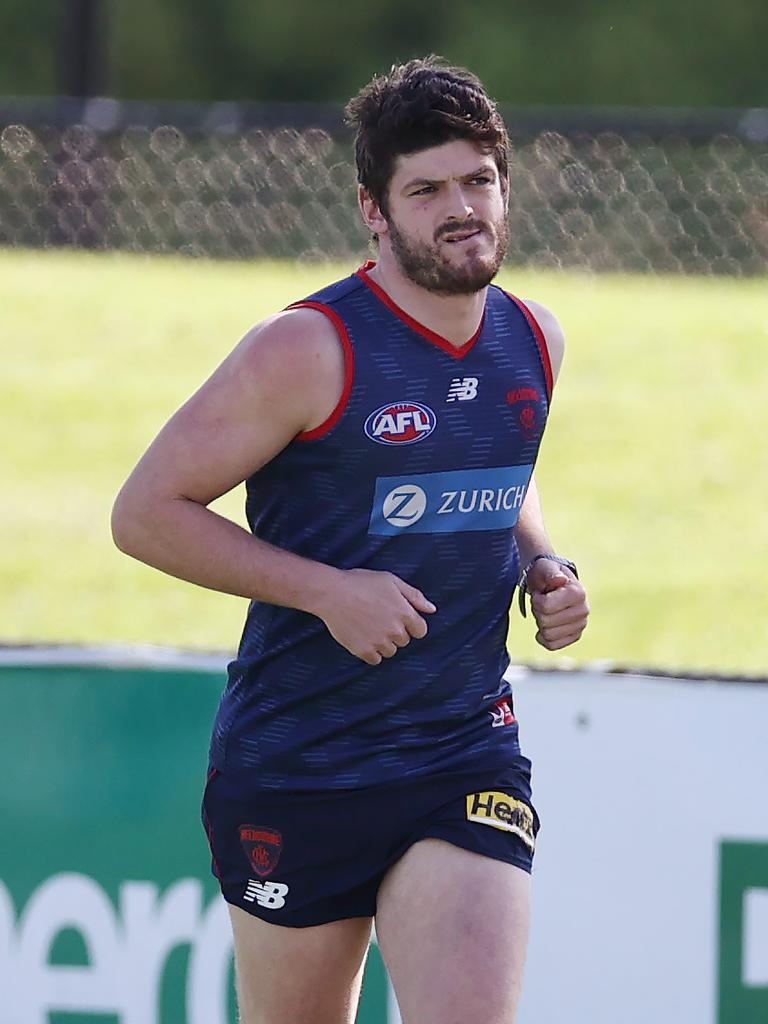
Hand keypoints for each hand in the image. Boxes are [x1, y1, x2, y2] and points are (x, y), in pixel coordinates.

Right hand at [317, 568, 436, 665]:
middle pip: (404, 641)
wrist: (332, 593)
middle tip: (378, 618)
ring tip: (369, 627)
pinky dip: (371, 652)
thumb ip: (414, 596)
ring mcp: (379, 642)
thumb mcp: (391, 581)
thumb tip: (432, 610)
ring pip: (390, 651)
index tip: (398, 618)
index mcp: (404, 613)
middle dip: (395, 632)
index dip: (411, 625)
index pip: (420, 631)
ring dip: (383, 643)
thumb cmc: (360, 582)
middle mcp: (395, 630)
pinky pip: (375, 660)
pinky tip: (362, 637)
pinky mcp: (363, 651)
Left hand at [527, 560, 588, 650]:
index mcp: (578, 593)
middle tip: (543, 601)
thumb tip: (560, 580)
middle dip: (538, 611)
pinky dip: (544, 638)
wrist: (551, 583)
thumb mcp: (545, 568)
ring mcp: (581, 625)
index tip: (542, 592)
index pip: (545, 607)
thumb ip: (551, 573)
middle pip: (545, 622)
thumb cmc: (546, 574)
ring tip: (546, 611)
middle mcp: (584, 610)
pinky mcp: (575, 636)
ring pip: (548, 635)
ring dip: (541, 623)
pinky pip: (552, 645)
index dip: (536, 600)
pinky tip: (545, 626)